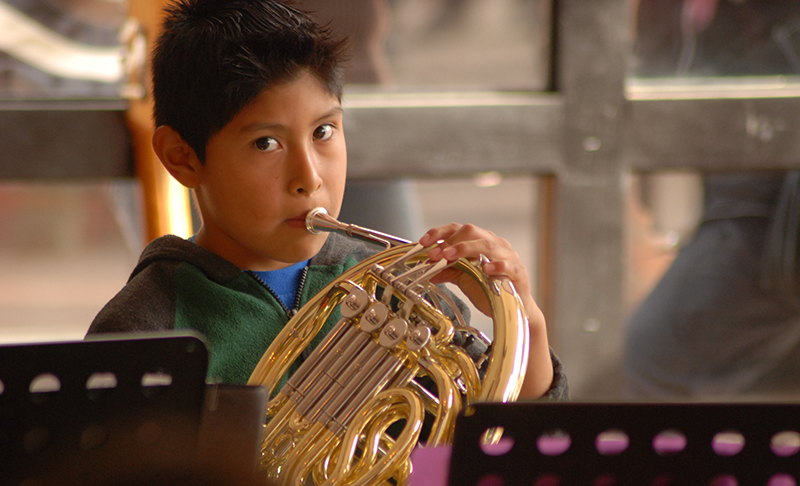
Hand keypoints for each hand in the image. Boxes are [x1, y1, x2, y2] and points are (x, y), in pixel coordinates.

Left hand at [419, 223, 534, 317]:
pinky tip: (486, 268)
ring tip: (449, 256)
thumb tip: (427, 270)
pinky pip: (508, 264)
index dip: (439, 232)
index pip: (458, 229)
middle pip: (471, 231)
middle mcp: (494, 244)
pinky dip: (496, 265)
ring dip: (465, 248)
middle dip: (449, 241)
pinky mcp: (517, 271)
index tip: (424, 242)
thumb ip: (447, 271)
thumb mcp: (464, 278)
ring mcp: (507, 256)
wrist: (513, 307)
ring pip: (487, 244)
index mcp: (480, 241)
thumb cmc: (490, 288)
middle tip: (434, 254)